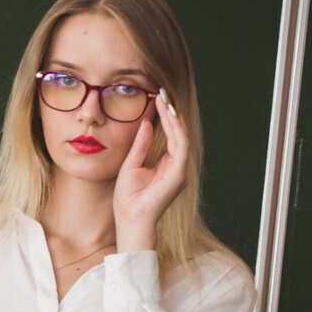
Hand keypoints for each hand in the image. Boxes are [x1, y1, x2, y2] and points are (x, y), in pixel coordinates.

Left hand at [113, 92, 188, 250]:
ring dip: (174, 117)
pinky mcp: (178, 174)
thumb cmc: (129, 198)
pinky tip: (166, 115)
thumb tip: (147, 123)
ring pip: (182, 136)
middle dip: (171, 112)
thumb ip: (141, 144)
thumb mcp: (131, 164)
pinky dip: (175, 129)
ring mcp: (179, 170)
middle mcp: (176, 166)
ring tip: (164, 100)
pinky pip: (181, 146)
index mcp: (167, 164)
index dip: (165, 116)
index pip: (170, 135)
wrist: (129, 219)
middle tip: (162, 93)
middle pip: (179, 133)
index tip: (157, 98)